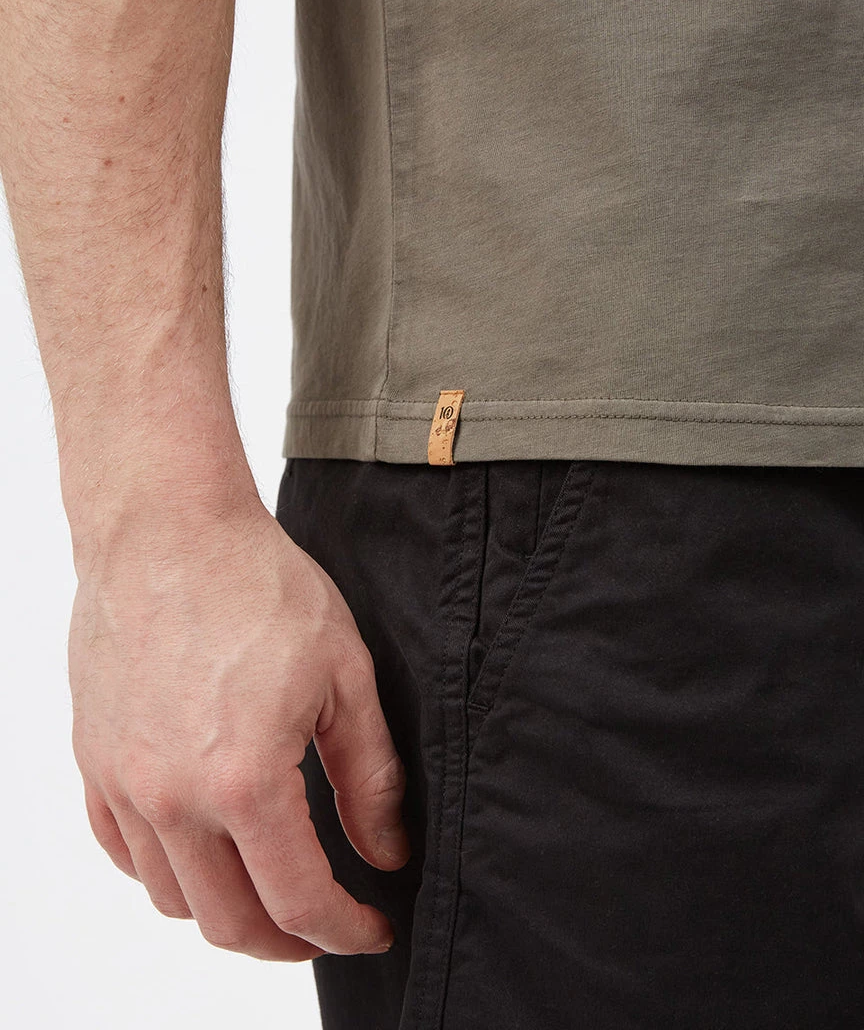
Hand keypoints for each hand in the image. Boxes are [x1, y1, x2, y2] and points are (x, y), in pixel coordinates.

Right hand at [68, 497, 409, 960]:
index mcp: (244, 779)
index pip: (298, 898)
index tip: (372, 927)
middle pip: (227, 921)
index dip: (345, 929)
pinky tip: (199, 846)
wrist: (169, 528)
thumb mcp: (345, 676)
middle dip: (285, 940)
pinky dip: (164, 869)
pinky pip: (120, 848)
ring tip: (265, 884)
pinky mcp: (95, 757)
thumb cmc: (258, 585)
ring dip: (224, 909)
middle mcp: (171, 796)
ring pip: (170, 896)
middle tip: (323, 922)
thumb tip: (384, 851)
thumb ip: (368, 777)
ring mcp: (122, 780)